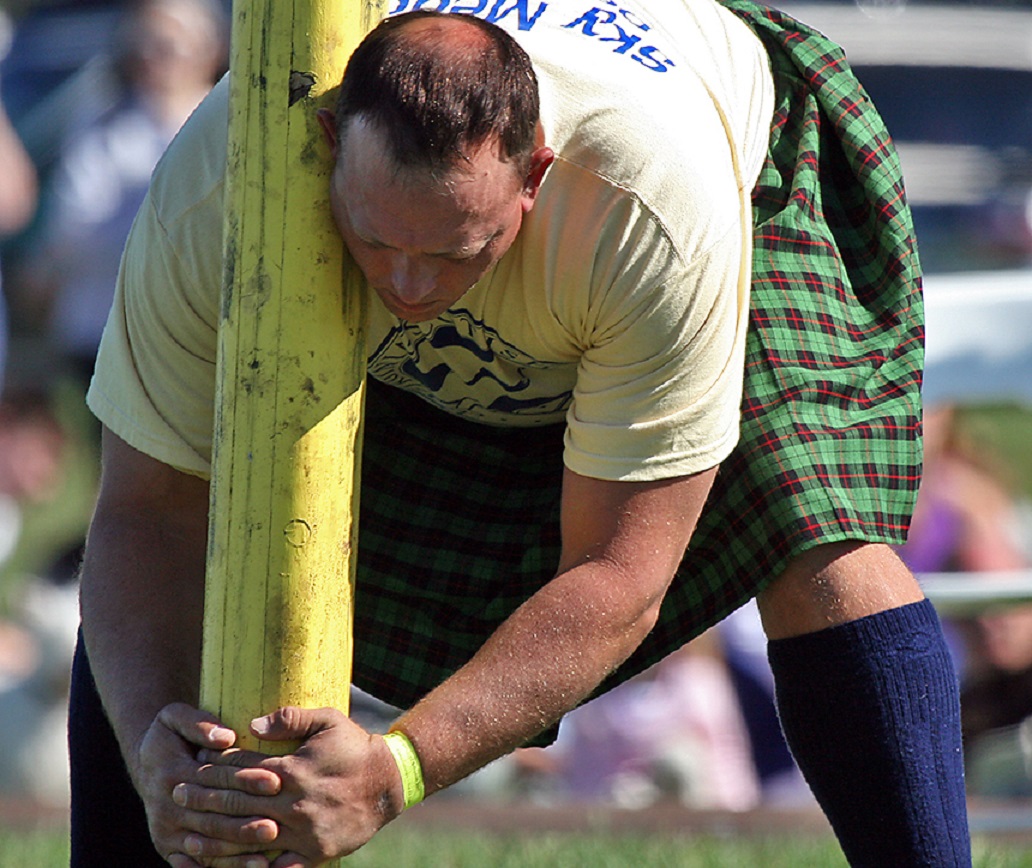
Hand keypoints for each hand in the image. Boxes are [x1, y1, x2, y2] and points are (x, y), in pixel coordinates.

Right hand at [130, 703, 281, 866]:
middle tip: (275, 828)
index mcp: (173, 774)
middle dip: (244, 825)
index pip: (215, 780)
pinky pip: (194, 864)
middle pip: (210, 819)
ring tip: (265, 859)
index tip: (276, 782)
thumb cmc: (170, 734)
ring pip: (204, 847)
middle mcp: (167, 807)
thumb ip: (198, 722)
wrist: (146, 762)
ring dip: (234, 855)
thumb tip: (226, 736)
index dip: (245, 781)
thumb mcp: (174, 716)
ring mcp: (166, 831)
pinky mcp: (168, 848)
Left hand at [171, 707, 404, 866]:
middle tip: (176, 795)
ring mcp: (303, 833)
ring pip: (249, 838)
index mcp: (294, 770)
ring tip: (189, 837)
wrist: (389, 783)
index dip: (215, 768)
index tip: (192, 766)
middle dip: (204, 800)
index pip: (244, 770)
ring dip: (216, 839)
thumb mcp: (327, 721)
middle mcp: (294, 803)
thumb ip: (289, 719)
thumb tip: (250, 724)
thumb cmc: (355, 747)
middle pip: (238, 804)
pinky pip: (276, 867)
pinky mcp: (314, 854)